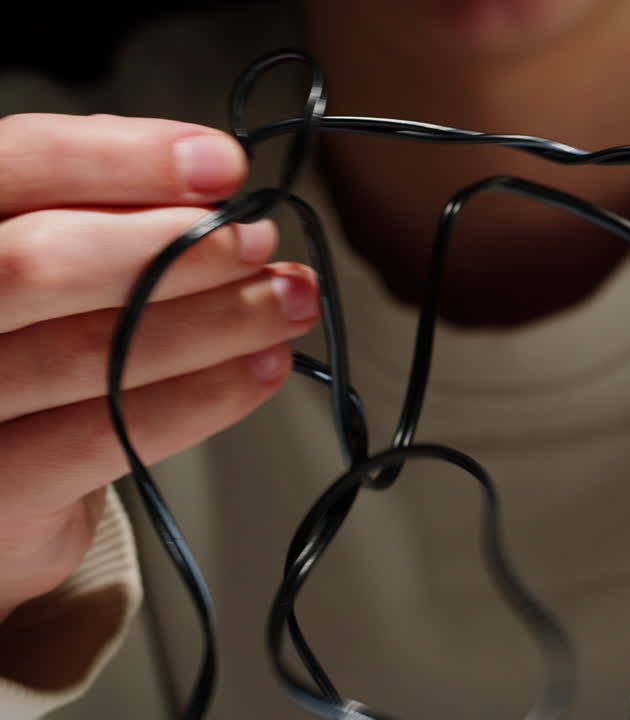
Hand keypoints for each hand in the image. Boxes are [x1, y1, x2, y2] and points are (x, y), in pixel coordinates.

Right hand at [0, 114, 319, 620]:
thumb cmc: (27, 345)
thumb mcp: (46, 258)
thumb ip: (102, 213)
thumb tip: (211, 185)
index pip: (17, 163)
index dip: (121, 158)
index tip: (221, 165)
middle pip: (39, 263)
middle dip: (176, 248)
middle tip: (260, 244)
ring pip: (91, 351)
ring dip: (216, 321)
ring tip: (287, 303)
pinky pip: (116, 433)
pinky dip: (207, 395)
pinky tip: (260, 368)